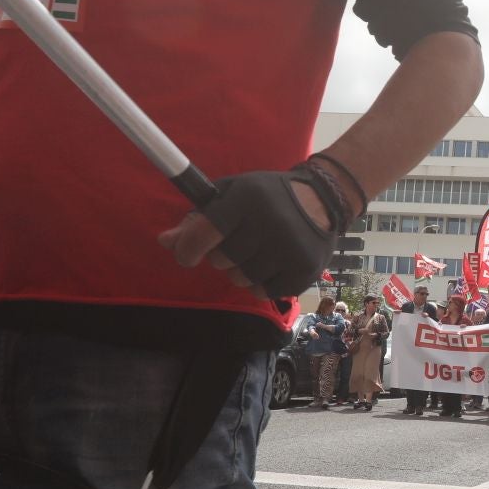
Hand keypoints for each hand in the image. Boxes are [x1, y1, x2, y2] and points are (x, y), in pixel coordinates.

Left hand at [158, 170, 333, 298]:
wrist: (323, 199)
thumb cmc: (267, 196)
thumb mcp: (232, 195)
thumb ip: (198, 219)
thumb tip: (165, 242)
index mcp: (248, 198)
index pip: (205, 231)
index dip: (188, 248)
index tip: (186, 256)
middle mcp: (270, 221)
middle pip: (222, 259)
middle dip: (223, 256)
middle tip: (238, 243)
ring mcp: (290, 248)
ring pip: (242, 279)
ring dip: (243, 272)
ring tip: (259, 253)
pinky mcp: (305, 270)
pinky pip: (265, 292)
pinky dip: (263, 284)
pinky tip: (274, 265)